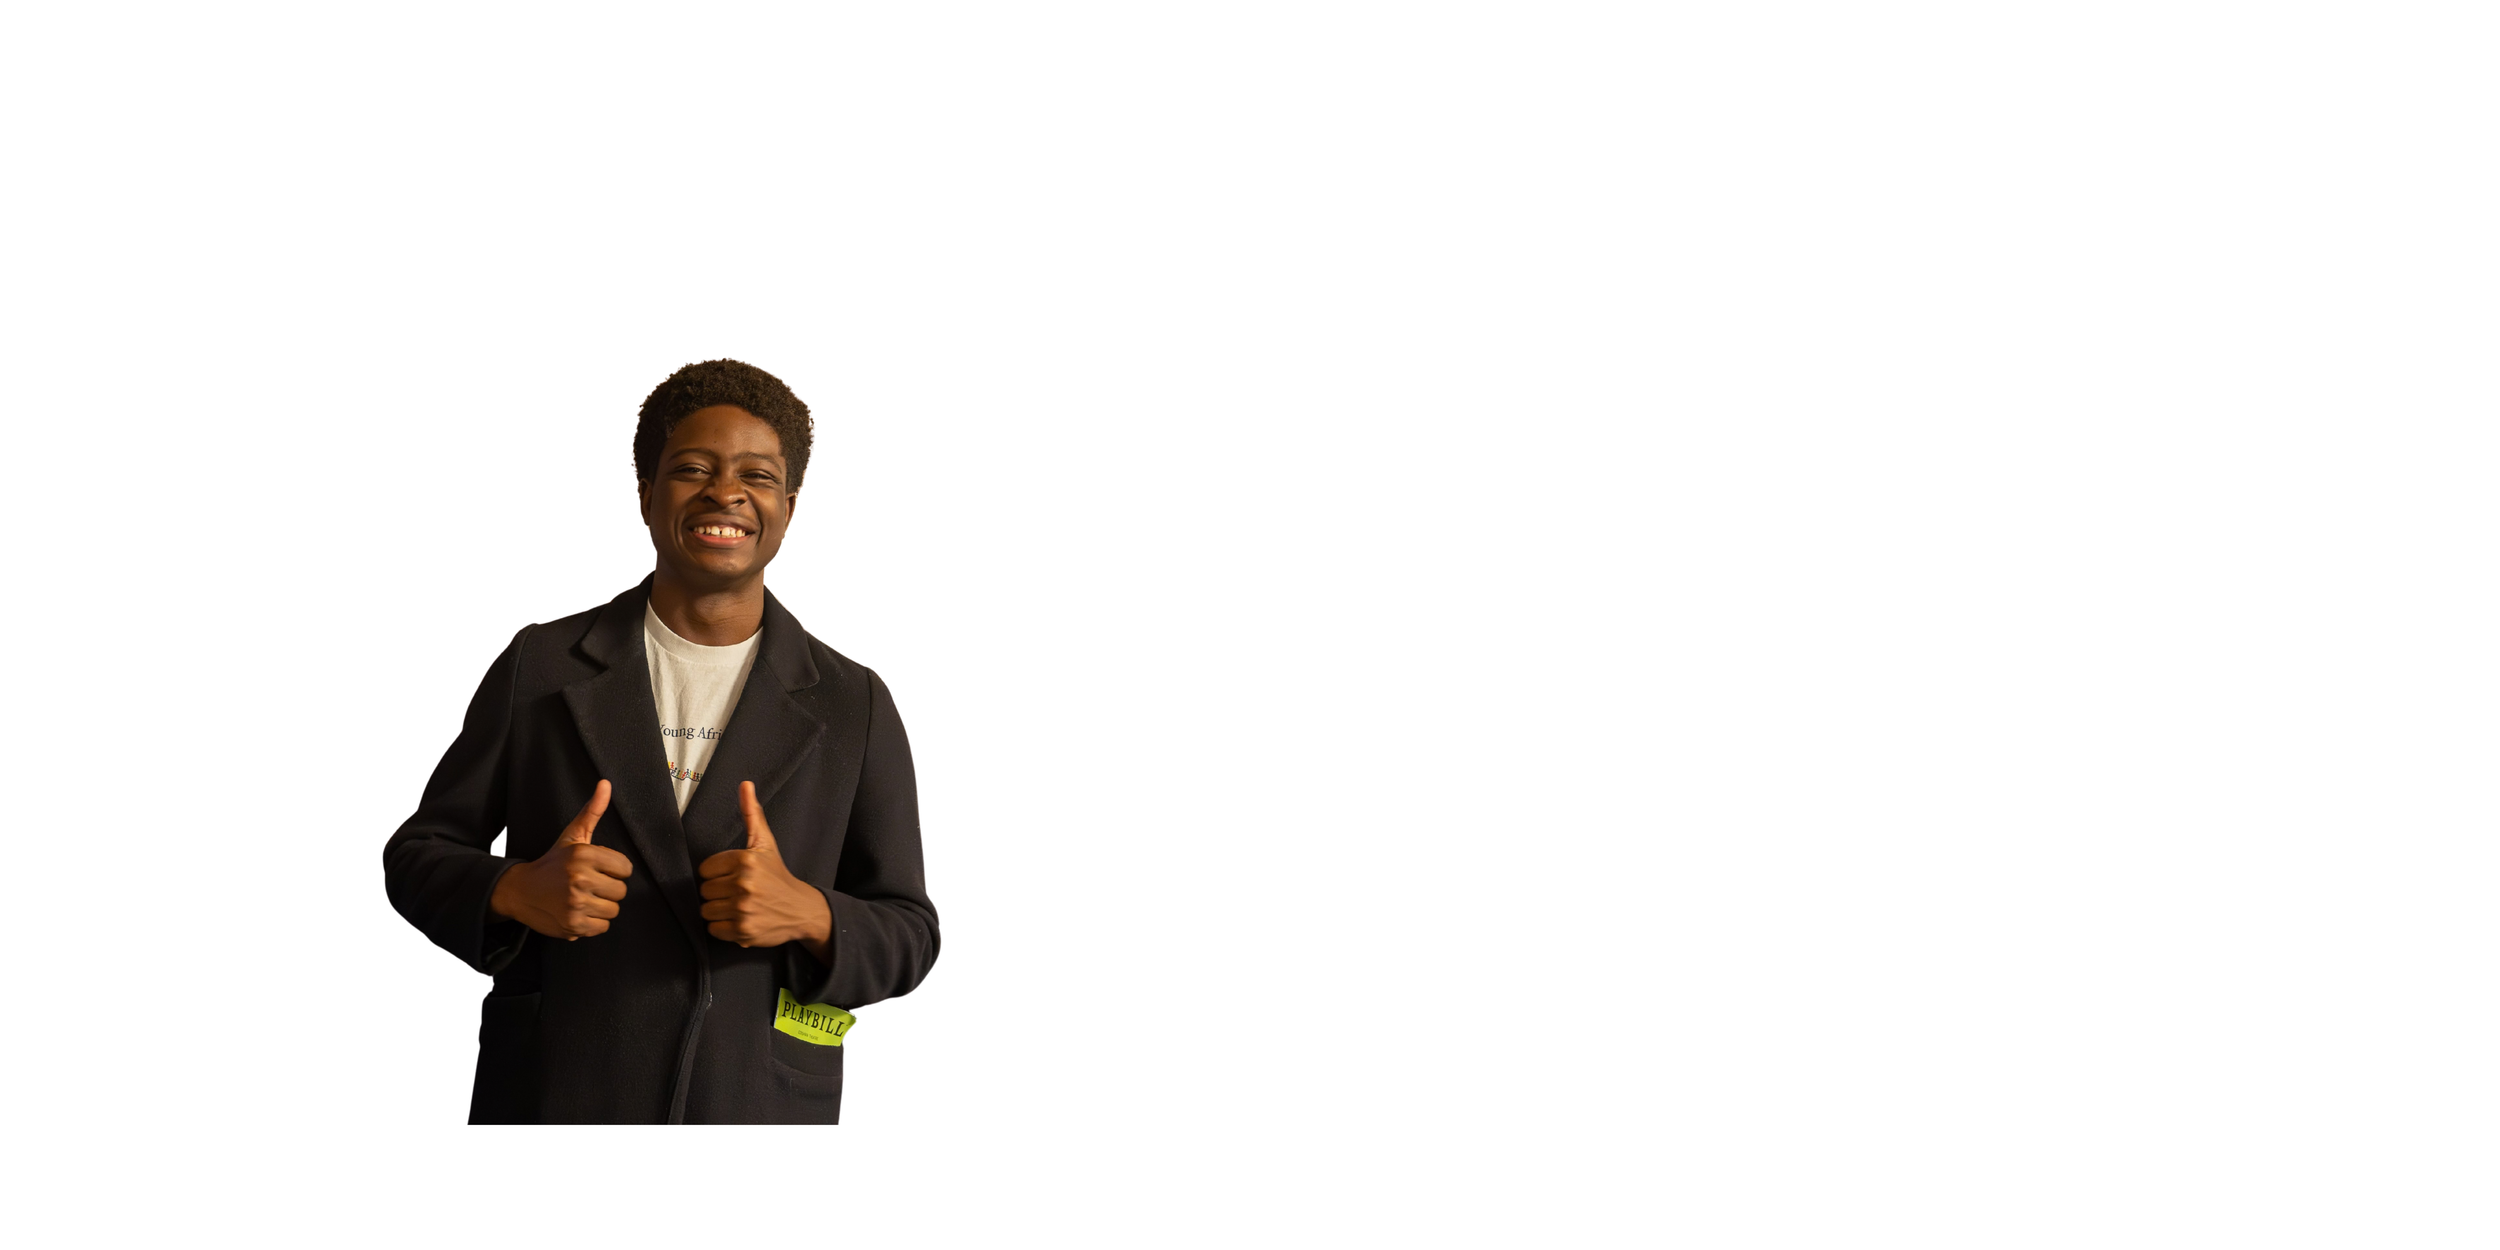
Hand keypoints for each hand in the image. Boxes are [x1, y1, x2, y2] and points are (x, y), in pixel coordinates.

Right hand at [489, 780, 633, 939]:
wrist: (519, 890)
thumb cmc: (552, 863)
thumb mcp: (572, 836)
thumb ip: (592, 811)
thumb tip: (606, 783)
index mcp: (584, 855)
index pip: (625, 869)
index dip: (614, 870)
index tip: (598, 869)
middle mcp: (580, 879)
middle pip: (621, 891)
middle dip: (608, 889)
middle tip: (588, 885)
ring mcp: (575, 904)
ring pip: (613, 910)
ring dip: (601, 907)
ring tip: (582, 898)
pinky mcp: (572, 925)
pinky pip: (602, 927)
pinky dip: (592, 923)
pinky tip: (578, 912)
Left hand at [699, 781, 832, 958]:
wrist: (802, 909)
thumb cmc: (778, 875)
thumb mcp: (765, 843)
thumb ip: (751, 813)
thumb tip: (745, 784)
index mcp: (746, 860)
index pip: (705, 870)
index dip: (717, 873)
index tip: (734, 875)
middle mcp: (745, 884)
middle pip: (704, 891)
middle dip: (718, 892)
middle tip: (738, 892)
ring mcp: (744, 909)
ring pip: (706, 911)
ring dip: (719, 911)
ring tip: (738, 906)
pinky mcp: (744, 931)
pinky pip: (713, 930)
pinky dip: (724, 928)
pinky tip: (740, 919)